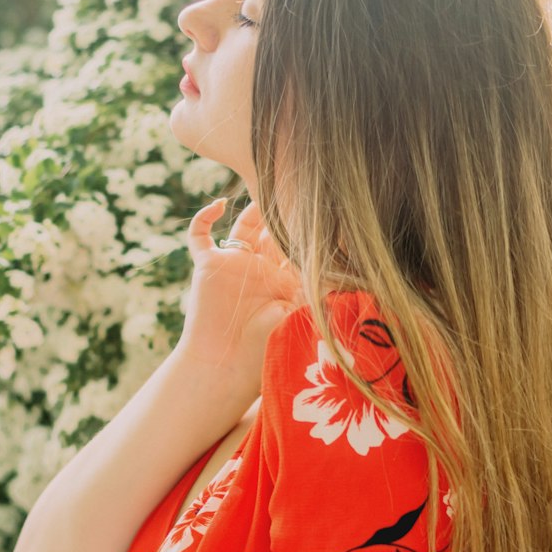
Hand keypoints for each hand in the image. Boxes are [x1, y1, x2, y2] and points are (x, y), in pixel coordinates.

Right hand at [174, 197, 305, 404]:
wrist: (225, 365)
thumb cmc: (263, 348)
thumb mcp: (299, 315)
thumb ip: (318, 295)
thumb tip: (351, 280)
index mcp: (283, 279)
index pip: (297, 244)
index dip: (306, 227)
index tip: (319, 208)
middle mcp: (259, 268)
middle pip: (272, 229)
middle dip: (282, 211)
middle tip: (294, 188)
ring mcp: (233, 264)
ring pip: (242, 225)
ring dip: (253, 208)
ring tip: (265, 187)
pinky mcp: (208, 265)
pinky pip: (200, 235)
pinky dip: (204, 217)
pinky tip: (218, 204)